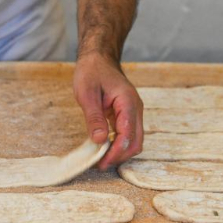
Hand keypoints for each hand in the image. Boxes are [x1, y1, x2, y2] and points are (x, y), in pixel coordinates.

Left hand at [73, 53, 142, 169]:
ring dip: (120, 152)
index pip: (127, 135)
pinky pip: (128, 134)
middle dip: (119, 156)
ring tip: (101, 158)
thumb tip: (99, 141)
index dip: (115, 152)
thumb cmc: (92, 72)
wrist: (99, 58)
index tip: (100, 162)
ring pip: (135, 140)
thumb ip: (94, 117)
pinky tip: (105, 148)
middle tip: (100, 164)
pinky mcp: (128, 115)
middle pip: (136, 142)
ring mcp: (134, 112)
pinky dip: (119, 144)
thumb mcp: (87, 93)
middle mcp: (135, 108)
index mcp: (127, 102)